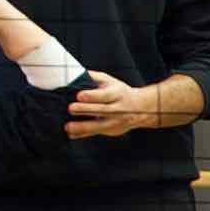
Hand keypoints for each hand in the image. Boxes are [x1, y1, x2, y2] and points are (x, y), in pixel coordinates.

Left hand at [63, 72, 190, 138]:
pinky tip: (71, 134)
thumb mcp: (110, 81)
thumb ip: (94, 78)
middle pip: (101, 110)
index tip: (79, 95)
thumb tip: (76, 75)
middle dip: (85, 110)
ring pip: (99, 126)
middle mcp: (118, 109)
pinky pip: (95, 133)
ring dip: (83, 127)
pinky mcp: (112, 131)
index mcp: (117, 94)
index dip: (92, 96)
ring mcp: (116, 122)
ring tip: (68, 127)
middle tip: (71, 108)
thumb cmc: (120, 92)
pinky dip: (83, 135)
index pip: (105, 96)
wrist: (141, 108)